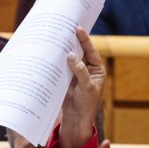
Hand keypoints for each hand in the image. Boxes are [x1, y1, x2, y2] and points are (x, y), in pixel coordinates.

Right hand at [57, 27, 104, 147]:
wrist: (76, 119)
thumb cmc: (87, 104)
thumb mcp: (87, 86)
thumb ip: (80, 70)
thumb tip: (70, 54)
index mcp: (97, 69)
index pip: (91, 51)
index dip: (84, 40)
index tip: (78, 29)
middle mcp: (87, 69)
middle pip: (79, 51)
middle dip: (72, 41)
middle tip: (65, 28)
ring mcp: (75, 73)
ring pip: (69, 58)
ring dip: (63, 49)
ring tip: (56, 37)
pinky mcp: (65, 78)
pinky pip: (61, 66)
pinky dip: (56, 60)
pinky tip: (51, 52)